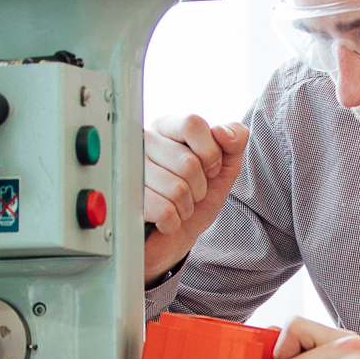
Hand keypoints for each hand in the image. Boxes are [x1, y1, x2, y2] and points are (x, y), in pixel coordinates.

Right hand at [143, 115, 249, 283]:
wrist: (177, 234)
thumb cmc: (198, 196)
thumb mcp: (225, 166)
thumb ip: (234, 140)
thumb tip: (221, 132)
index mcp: (167, 128)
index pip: (191, 124)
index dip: (210, 152)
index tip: (211, 168)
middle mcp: (144, 143)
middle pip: (188, 162)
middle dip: (200, 187)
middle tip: (191, 192)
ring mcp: (130, 170)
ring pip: (177, 189)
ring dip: (186, 206)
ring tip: (177, 205)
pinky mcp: (125, 199)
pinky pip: (164, 211)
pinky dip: (173, 222)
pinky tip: (165, 219)